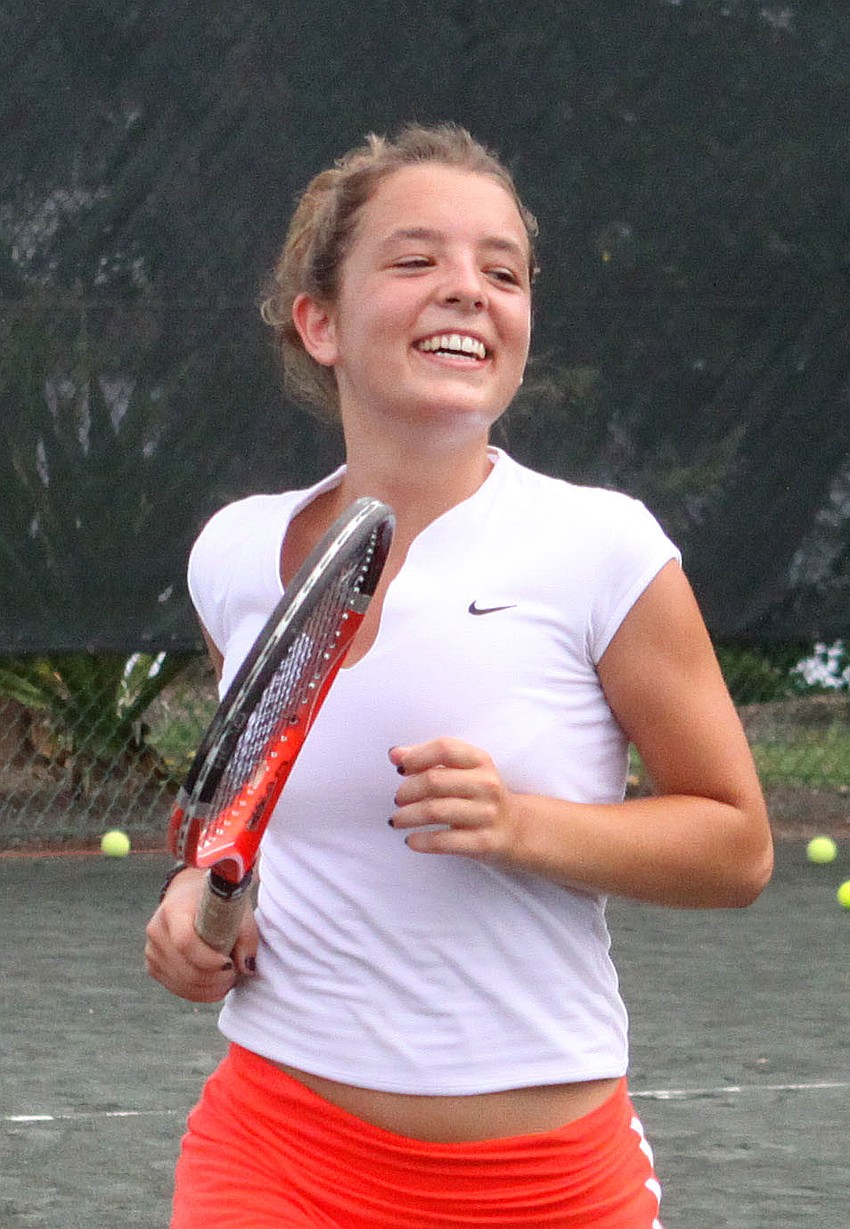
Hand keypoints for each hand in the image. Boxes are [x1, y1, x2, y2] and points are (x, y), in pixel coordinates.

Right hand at [145, 867, 258, 1002]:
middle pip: (185, 969)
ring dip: (209, 989)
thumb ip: (246, 935)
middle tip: (235, 974)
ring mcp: (152, 950)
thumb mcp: (236, 907)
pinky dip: (199, 992)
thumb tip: (247, 967)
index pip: (185, 942)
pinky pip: (177, 989)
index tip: (230, 964)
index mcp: (175, 908)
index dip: (209, 960)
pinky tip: (215, 984)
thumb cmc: (217, 901)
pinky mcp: (153, 966)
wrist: (190, 894)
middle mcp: (157, 930)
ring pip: (181, 984)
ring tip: (228, 978)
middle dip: (214, 979)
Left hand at [388, 738, 521, 864]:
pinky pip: (444, 841)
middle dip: (407, 790)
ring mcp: (487, 814)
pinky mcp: (484, 842)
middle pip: (434, 781)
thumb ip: (429, 759)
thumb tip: (395, 754)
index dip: (417, 756)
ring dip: (407, 816)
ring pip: (435, 811)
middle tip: (398, 798)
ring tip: (397, 819)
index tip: (401, 768)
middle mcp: (486, 784)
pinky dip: (421, 841)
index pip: (445, 749)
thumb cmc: (480, 795)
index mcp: (480, 761)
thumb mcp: (463, 771)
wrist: (517, 828)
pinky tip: (411, 840)